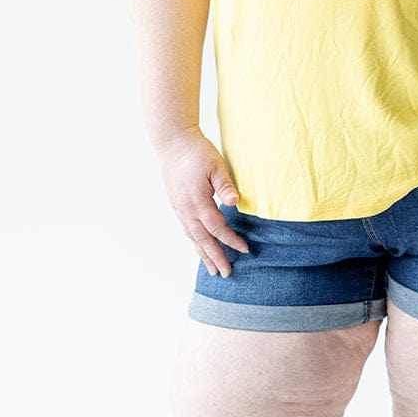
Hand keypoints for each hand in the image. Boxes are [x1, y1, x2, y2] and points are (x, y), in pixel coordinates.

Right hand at [158, 127, 249, 277]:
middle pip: (203, 240)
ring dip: (203, 254)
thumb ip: (225, 186)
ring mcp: (180, 208)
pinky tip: (199, 246)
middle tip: (225, 273)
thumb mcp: (216, 165)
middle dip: (215, 257)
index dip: (231, 241)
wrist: (172, 142)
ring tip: (211, 269)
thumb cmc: (196, 152)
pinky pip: (186, 229)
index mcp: (198, 202)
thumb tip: (235, 203)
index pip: (217, 228)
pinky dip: (195, 241)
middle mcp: (186, 210)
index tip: (244, 250)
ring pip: (192, 237)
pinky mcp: (177, 204)